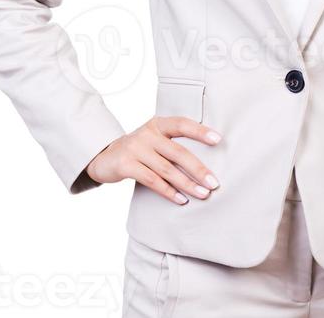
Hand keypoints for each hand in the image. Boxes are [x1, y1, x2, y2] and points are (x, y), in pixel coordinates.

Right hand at [85, 116, 221, 204]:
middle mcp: (147, 133)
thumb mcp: (153, 139)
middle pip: (178, 152)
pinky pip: (152, 181)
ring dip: (187, 184)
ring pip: (167, 169)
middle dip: (198, 169)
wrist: (104, 157)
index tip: (218, 140)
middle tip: (214, 183)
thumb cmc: (139, 149)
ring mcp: (135, 148)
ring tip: (203, 194)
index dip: (200, 131)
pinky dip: (169, 192)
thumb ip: (173, 143)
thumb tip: (207, 159)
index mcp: (157, 124)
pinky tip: (182, 200)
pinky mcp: (126, 165)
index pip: (182, 124)